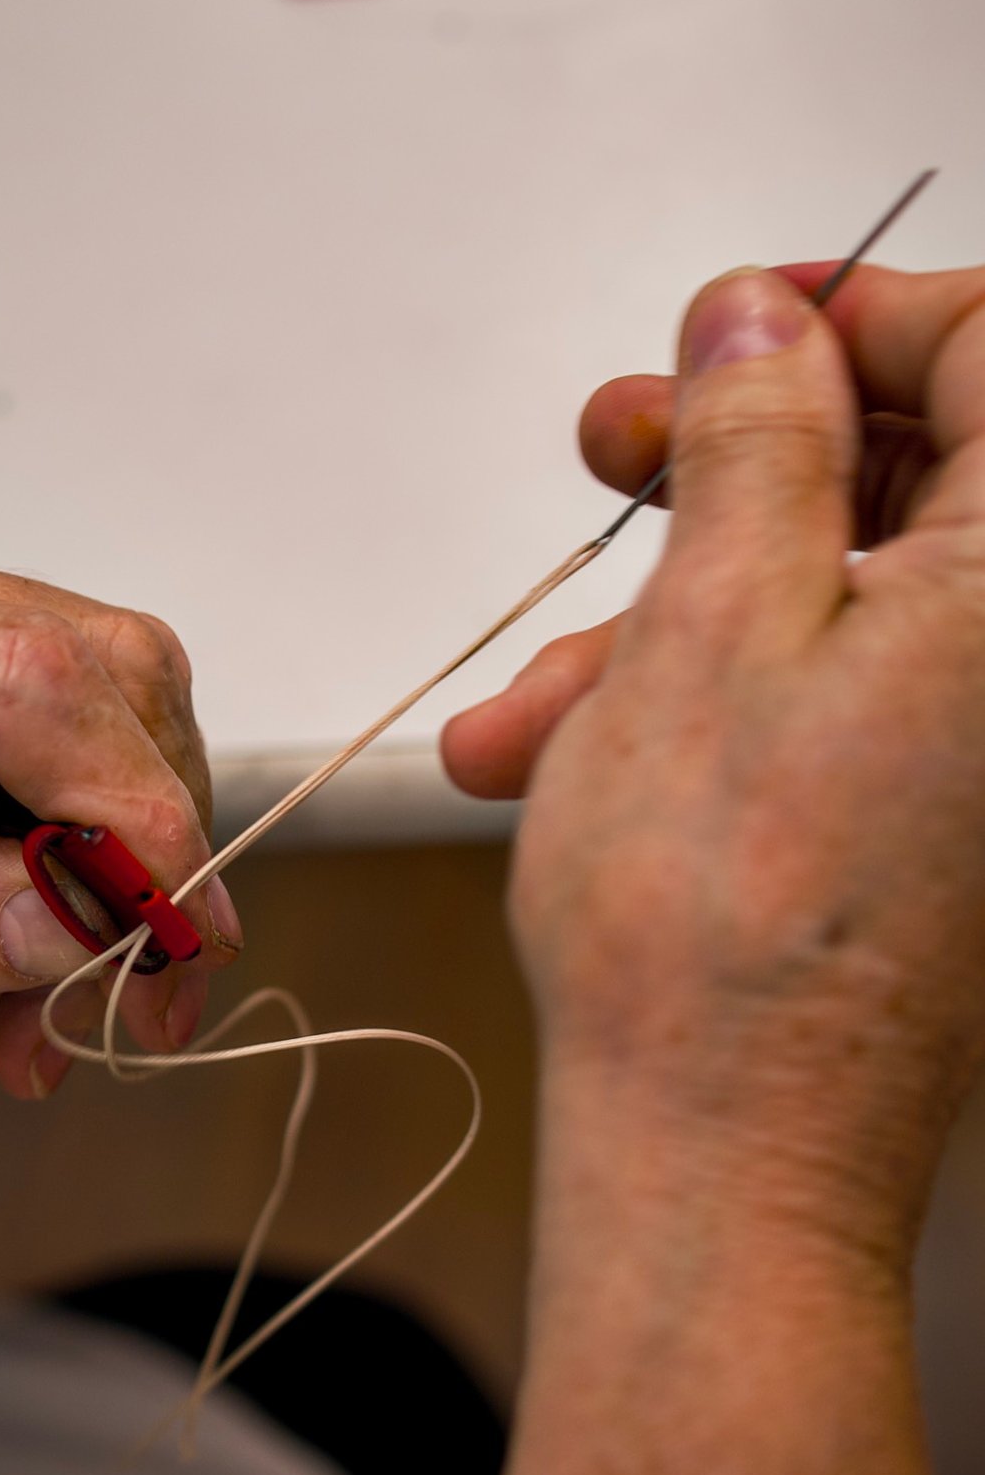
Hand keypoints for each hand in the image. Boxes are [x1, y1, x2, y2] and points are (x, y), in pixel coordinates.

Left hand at [0, 518, 239, 1107]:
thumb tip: (89, 917)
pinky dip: (62, 849)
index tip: (178, 953)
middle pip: (88, 666)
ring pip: (90, 696)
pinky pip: (38, 731)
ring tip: (49, 1009)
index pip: (21, 680)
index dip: (136, 815)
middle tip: (131, 1010)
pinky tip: (8, 949)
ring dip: (110, 859)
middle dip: (147, 846)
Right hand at [444, 262, 984, 1262]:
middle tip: (615, 455)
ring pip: (834, 596)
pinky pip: (822, 694)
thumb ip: (755, 437)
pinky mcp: (927, 815)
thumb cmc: (726, 931)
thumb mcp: (709, 620)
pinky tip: (572, 752)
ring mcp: (980, 749)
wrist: (722, 1158)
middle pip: (908, 472)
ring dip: (669, 614)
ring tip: (534, 699)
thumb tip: (759, 324)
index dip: (852, 316)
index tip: (732, 330)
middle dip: (728, 468)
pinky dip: (698, 699)